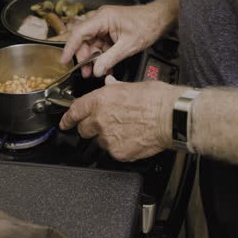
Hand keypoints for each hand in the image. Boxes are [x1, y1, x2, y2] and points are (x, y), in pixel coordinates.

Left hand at [59, 76, 183, 161]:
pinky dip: (120, 147)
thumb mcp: (132, 85)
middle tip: (103, 125)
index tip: (65, 123)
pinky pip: (113, 152)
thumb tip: (110, 85)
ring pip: (99, 142)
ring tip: (125, 131)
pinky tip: (132, 139)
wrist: (172, 117)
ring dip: (107, 138)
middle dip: (90, 128)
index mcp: (101, 100)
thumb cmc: (157, 99)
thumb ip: (115, 88)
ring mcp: (108, 138)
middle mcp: (100, 119)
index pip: (75, 111)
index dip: (67, 119)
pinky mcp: (119, 152)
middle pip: (84, 129)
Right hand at [60, 0, 177, 77]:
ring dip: (94, 60)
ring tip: (97, 73)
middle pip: (84, 40)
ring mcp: (105, 25)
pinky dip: (103, 57)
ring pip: (92, 44)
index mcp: (103, 18)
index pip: (79, 33)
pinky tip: (106, 67)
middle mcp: (101, 19)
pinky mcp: (110, 31)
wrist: (160, 19)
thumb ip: (110, 58)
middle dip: (84, 58)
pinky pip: (101, 45)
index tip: (64, 61)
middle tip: (87, 73)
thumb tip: (96, 70)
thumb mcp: (128, 46)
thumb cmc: (147, 25)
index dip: (69, 48)